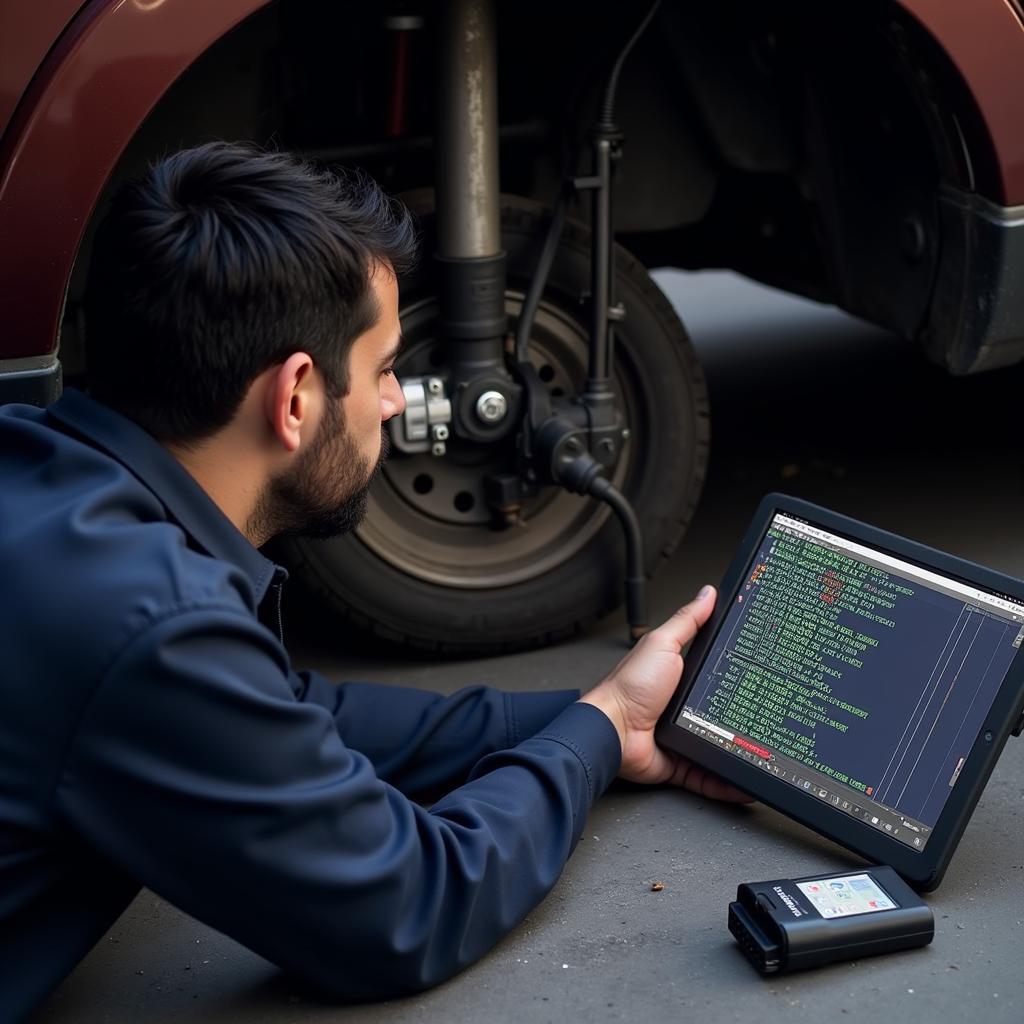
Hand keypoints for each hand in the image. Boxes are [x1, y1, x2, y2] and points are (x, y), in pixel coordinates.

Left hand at [580, 586, 753, 802]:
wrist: (612, 731)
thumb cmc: (629, 687)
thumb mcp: (662, 644)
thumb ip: (687, 620)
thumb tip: (708, 594)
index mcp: (680, 676)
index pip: (718, 672)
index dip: (741, 672)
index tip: (765, 672)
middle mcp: (683, 707)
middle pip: (723, 711)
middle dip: (747, 716)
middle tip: (775, 717)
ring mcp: (684, 737)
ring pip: (722, 746)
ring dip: (743, 751)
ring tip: (771, 754)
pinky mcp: (681, 763)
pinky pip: (710, 777)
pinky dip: (728, 784)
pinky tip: (749, 785)